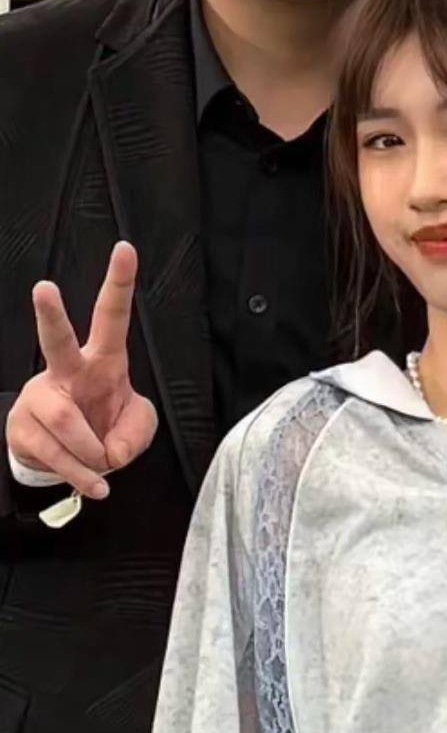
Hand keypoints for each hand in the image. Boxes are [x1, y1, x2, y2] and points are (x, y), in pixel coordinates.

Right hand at [5, 242, 157, 498]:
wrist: (75, 459)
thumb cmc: (109, 426)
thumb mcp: (139, 427)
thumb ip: (134, 434)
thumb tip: (109, 451)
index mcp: (103, 360)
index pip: (112, 317)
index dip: (119, 283)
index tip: (125, 248)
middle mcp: (66, 371)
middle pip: (57, 340)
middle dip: (49, 314)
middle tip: (43, 287)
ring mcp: (39, 397)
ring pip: (65, 420)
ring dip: (91, 451)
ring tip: (103, 463)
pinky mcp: (22, 427)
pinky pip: (54, 453)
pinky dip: (81, 474)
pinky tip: (95, 484)